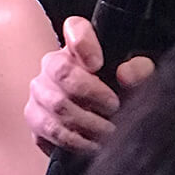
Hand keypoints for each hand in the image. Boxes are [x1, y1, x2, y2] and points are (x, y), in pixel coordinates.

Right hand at [24, 17, 154, 154]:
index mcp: (77, 48)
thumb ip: (139, 71)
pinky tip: (93, 143)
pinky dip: (76, 140)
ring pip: (57, 105)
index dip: (85, 45)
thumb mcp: (137, 80)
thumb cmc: (118, 94)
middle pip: (62, 72)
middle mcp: (51, 66)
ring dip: (88, 122)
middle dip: (92, 93)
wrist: (100, 124)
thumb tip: (126, 74)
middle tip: (114, 107)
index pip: (75, 30)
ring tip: (108, 130)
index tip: (99, 64)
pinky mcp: (35, 120)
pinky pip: (50, 130)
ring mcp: (39, 93)